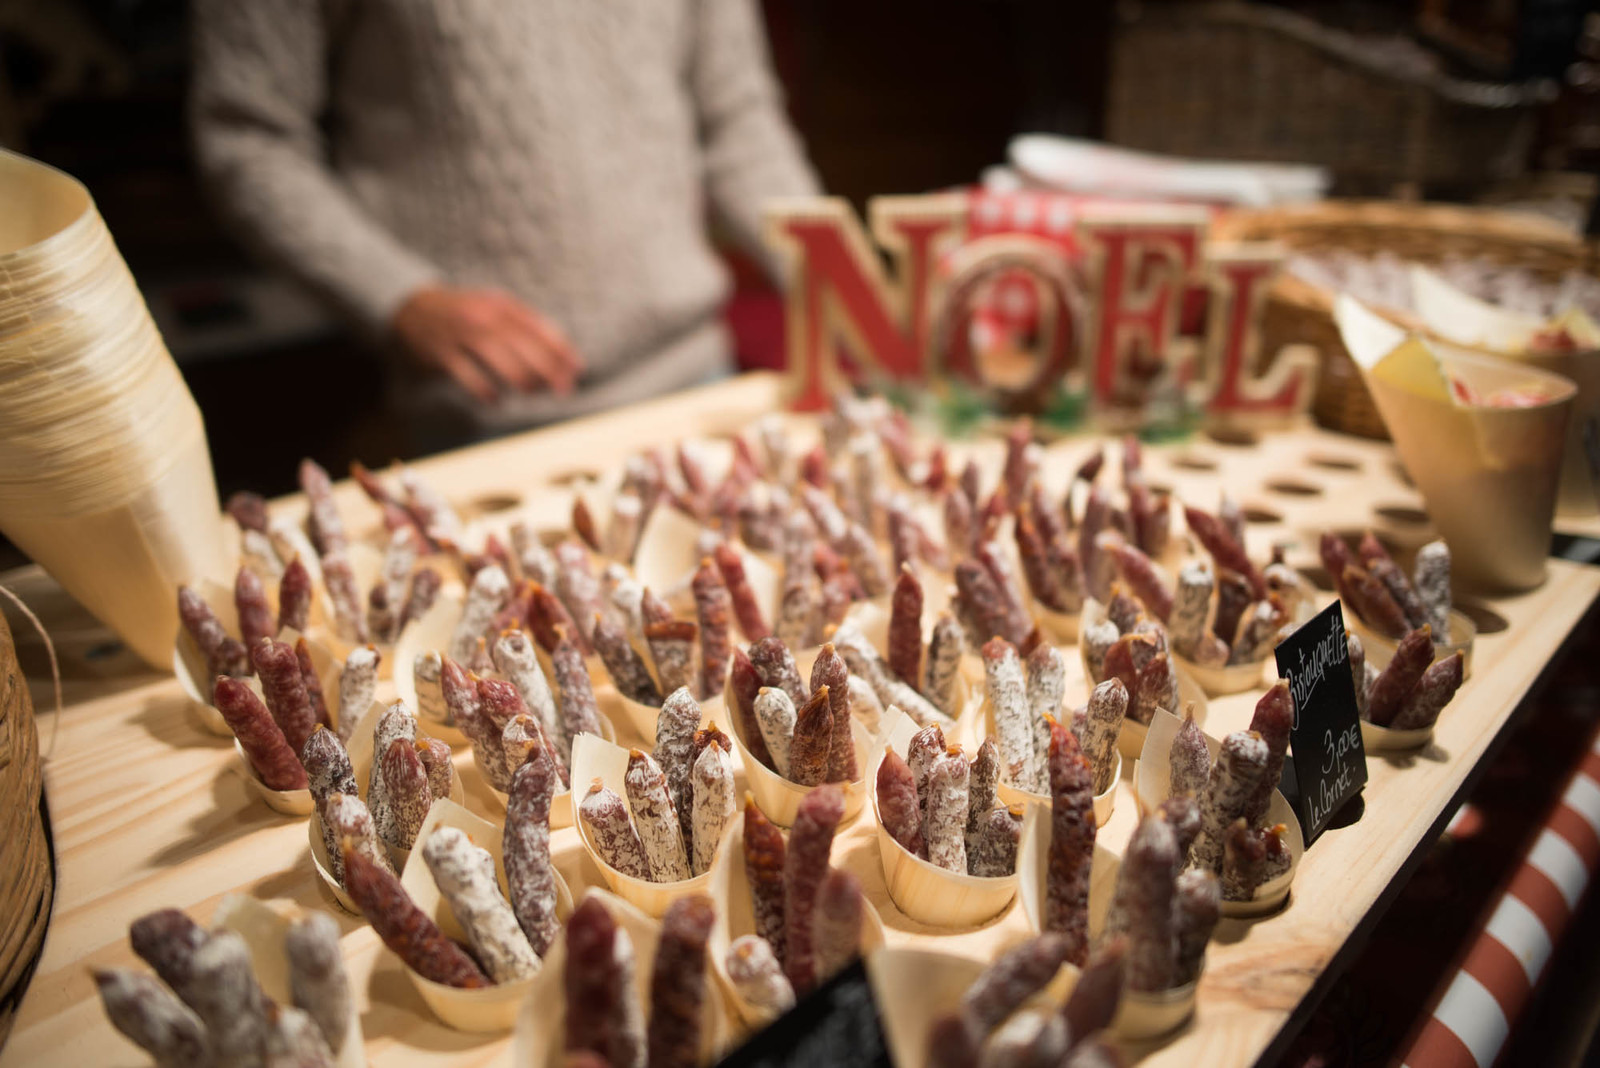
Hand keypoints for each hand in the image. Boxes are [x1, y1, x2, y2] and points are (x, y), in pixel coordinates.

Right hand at [392, 285, 581, 401]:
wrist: (412, 307)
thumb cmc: (467, 314)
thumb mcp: (497, 309)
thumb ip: (528, 328)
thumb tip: (565, 357)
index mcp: (501, 305)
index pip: (538, 327)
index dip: (560, 350)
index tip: (578, 370)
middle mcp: (482, 316)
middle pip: (521, 343)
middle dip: (547, 369)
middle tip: (564, 390)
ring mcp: (460, 333)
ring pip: (497, 357)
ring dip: (520, 378)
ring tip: (532, 392)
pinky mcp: (441, 352)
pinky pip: (466, 373)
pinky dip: (483, 389)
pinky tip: (496, 400)